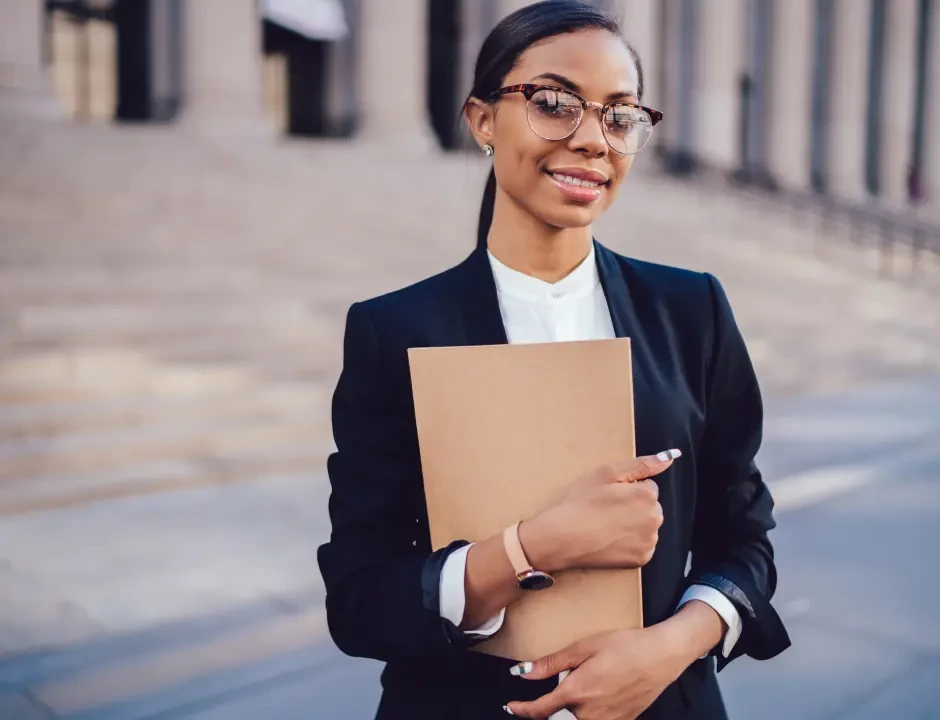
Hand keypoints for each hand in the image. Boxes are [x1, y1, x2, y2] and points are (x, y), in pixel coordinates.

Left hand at [504, 626, 686, 719]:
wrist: (662, 656)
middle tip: (548, 693)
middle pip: (558, 719)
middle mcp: (590, 714)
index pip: (539, 711)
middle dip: (548, 709)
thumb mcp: (584, 647)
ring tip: (581, 687)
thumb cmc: (625, 646)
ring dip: (569, 711)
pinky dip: (588, 713)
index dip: (521, 710)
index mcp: (577, 692)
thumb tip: (522, 673)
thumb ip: (551, 663)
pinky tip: (598, 694)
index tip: (510, 707)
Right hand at [521, 450, 679, 572]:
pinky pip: (642, 545)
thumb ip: (642, 464)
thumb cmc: (581, 503)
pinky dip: (631, 542)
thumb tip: (671, 456)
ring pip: (647, 525)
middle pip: (650, 506)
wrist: (563, 538)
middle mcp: (654, 519)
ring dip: (634, 524)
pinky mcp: (641, 559)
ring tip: (607, 525)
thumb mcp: (607, 473)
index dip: (628, 489)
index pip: (647, 486)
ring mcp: (649, 541)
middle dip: (634, 506)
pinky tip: (612, 539)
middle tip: (607, 509)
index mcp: (647, 495)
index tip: (610, 495)